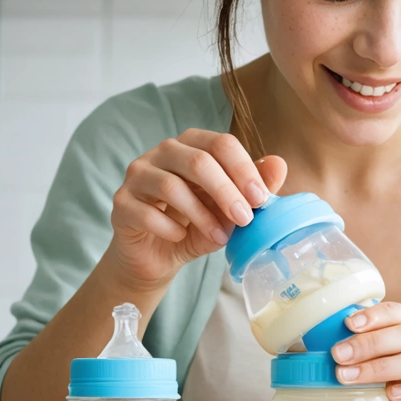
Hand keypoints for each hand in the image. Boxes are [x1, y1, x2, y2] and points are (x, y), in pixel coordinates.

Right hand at [109, 129, 286, 287]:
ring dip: (201, 215)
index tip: (261, 199)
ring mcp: (138, 175)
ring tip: (219, 237)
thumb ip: (253, 188)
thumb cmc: (197, 225)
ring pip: (170, 185)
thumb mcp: (231, 209)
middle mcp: (163, 153)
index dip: (244, 169)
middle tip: (245, 218)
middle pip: (197, 161)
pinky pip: (146, 212)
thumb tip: (279, 164)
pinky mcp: (121, 202)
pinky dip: (170, 228)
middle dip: (226, 192)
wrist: (159, 256)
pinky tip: (181, 238)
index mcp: (193, 145)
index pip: (221, 143)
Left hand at [330, 302, 400, 400]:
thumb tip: (317, 356)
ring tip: (353, 377)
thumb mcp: (384, 371)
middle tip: (339, 355)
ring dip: (381, 367)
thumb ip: (363, 359)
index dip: (372, 316)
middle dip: (369, 343)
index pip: (397, 311)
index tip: (347, 325)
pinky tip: (391, 394)